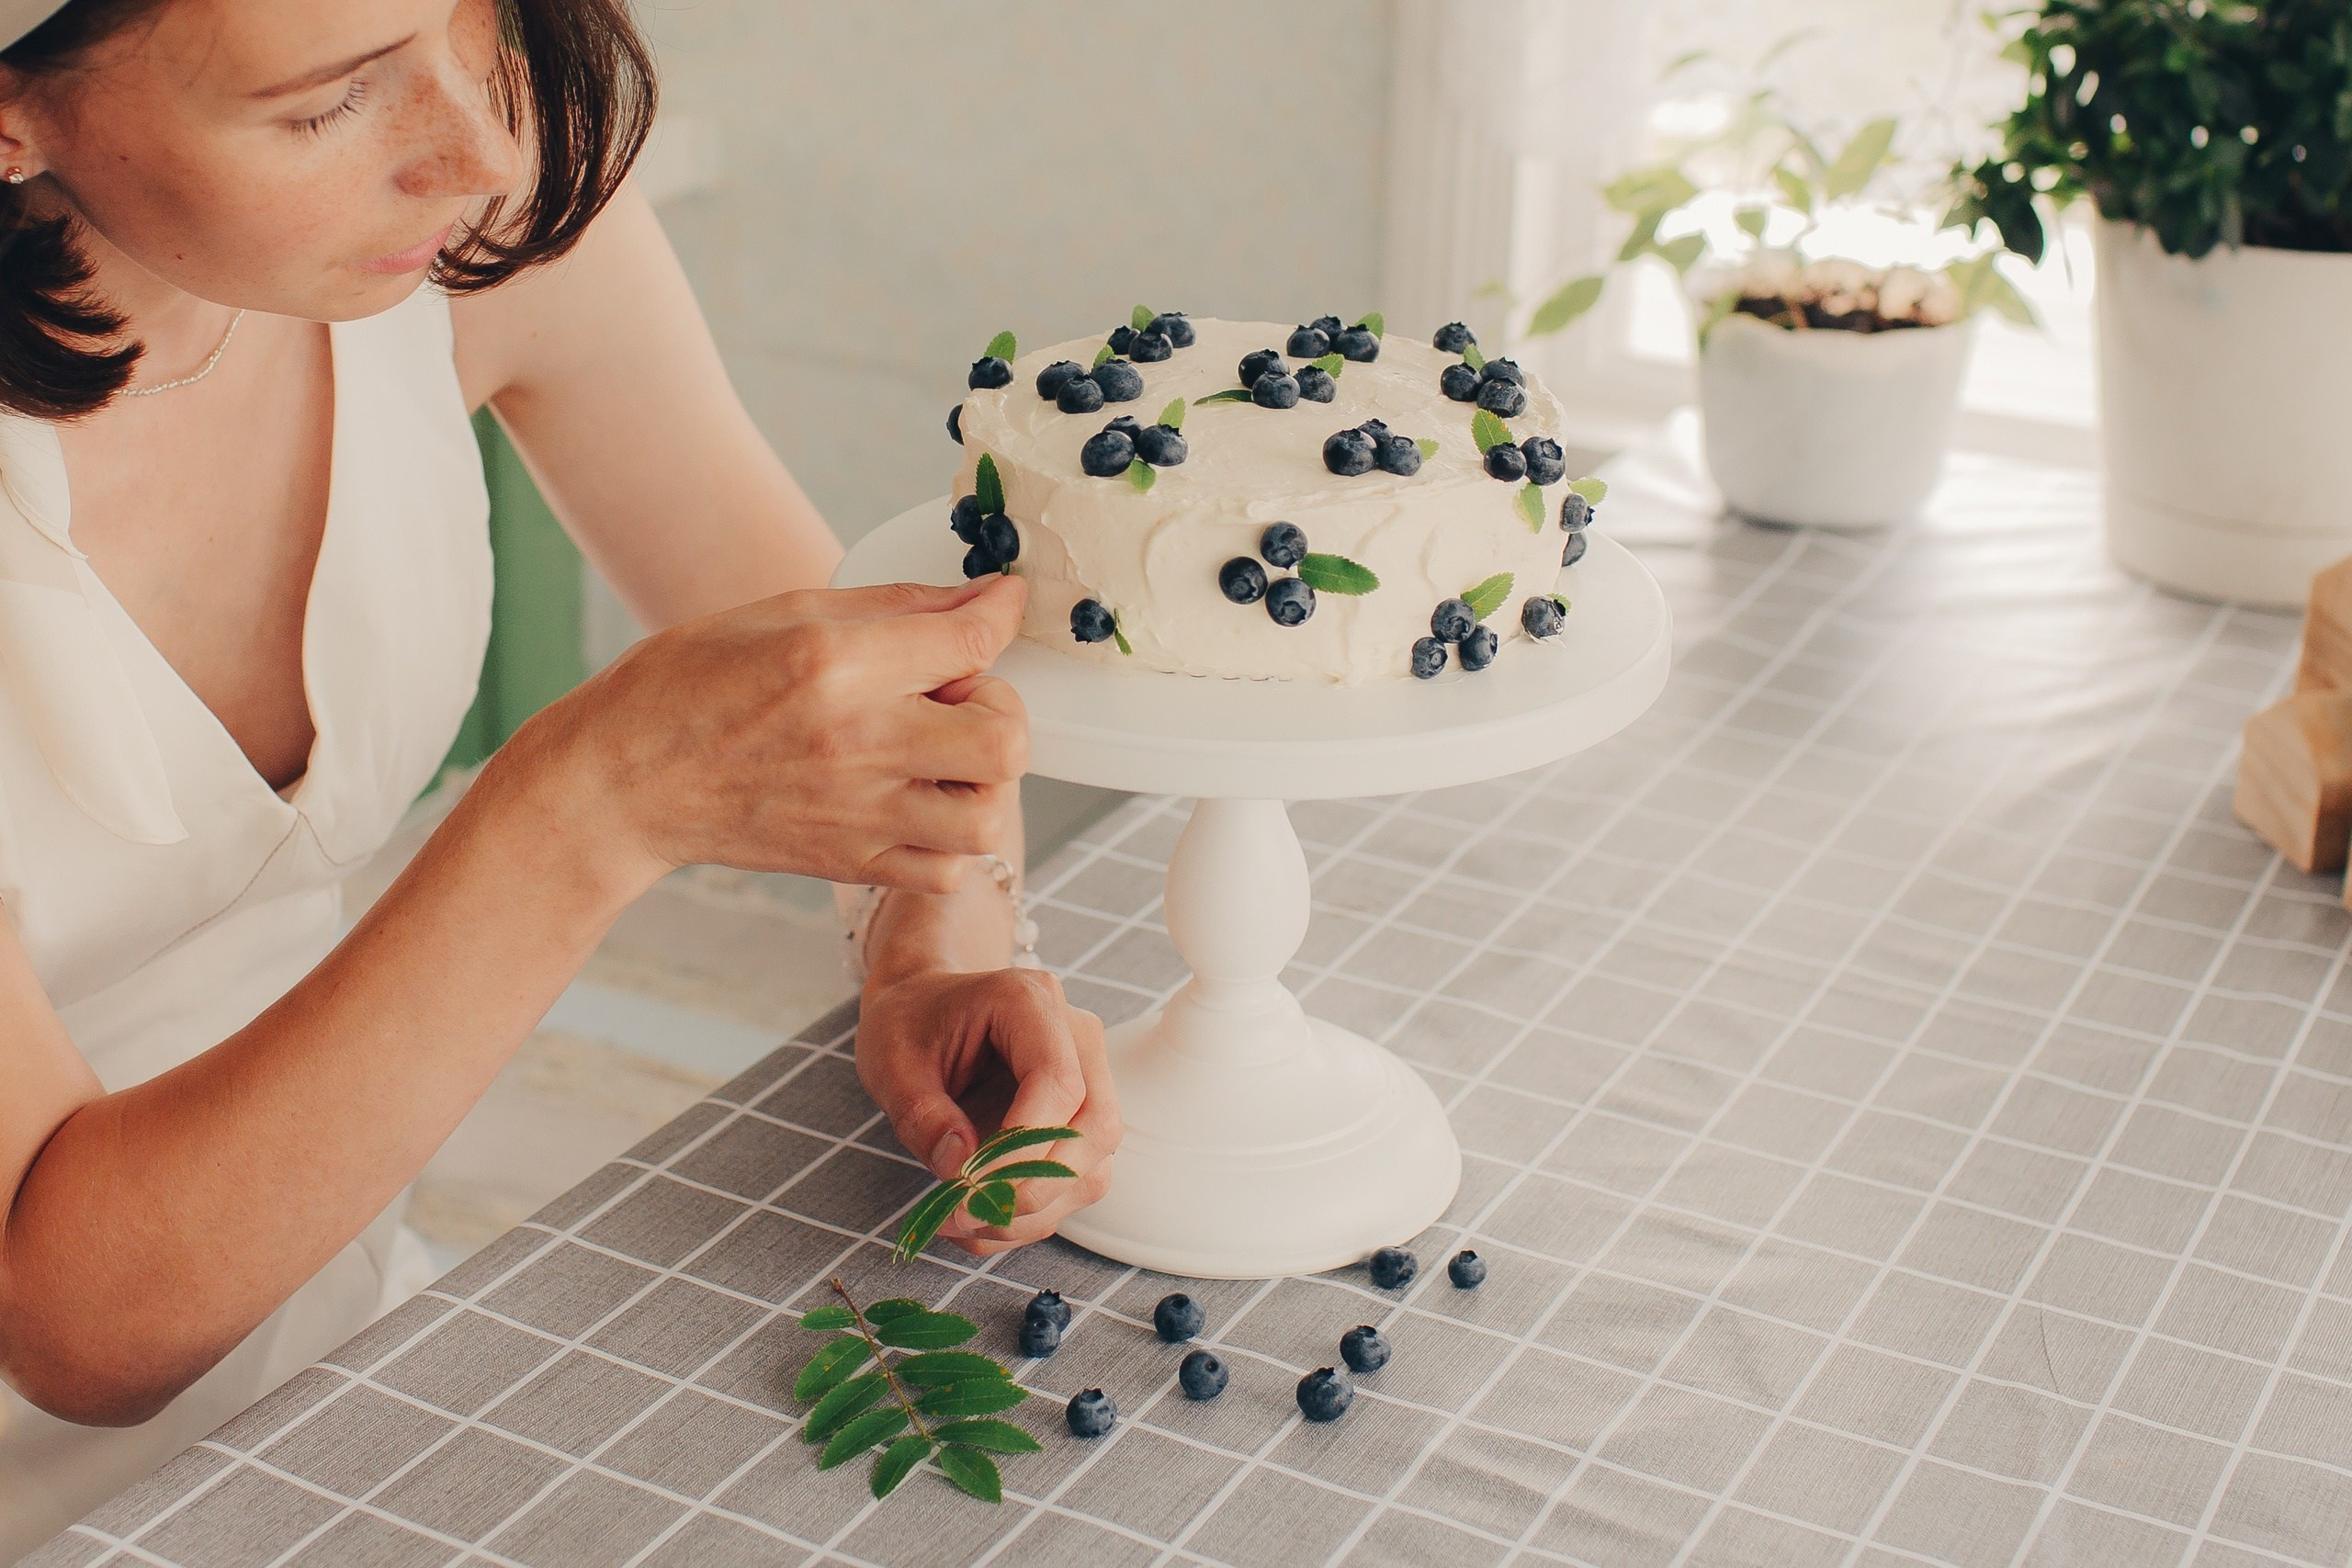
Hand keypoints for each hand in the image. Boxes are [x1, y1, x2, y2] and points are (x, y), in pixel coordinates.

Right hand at [520, 576, 1029, 894]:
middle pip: (1003, 740)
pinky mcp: (850, 862)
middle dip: (1001, 707)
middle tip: (958, 695)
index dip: (1004, 612)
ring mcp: (859, 814)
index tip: (1003, 604)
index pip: (971, 641)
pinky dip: (952, 840)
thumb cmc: (690, 683)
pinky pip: (949, 870)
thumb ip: (895, 607)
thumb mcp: (787, 613)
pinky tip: (918, 803)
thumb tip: (979, 598)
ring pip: (987, 816)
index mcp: (836, 664)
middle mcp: (858, 743)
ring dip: (983, 780)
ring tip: (941, 755)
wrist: (623, 781)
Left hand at [855, 967, 1118, 1255]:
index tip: (968, 1186)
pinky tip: (979, 1216)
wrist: (924, 1007)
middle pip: (1095, 1128)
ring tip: (961, 1220)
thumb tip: (960, 1171)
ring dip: (1031, 1211)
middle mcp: (1076, 1038)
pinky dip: (1028, 1213)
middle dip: (1033, 1187)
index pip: (1058, 1082)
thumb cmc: (910, 1023)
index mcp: (1030, 1002)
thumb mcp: (890, 1062)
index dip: (1022, 1146)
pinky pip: (1074, 1181)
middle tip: (964, 1215)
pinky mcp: (1079, 1121)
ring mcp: (1088, 1079)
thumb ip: (921, 1115)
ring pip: (1092, 1166)